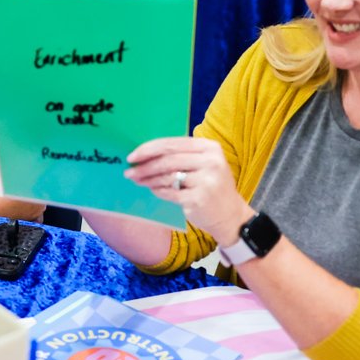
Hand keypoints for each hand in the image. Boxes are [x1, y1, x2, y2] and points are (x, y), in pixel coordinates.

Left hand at [125, 137, 252, 243]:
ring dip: (148, 179)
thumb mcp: (204, 164)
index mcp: (209, 148)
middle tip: (129, 171)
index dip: (149, 149)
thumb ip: (180, 156)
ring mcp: (206, 181)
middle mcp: (210, 162)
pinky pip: (170, 193)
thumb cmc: (211, 186)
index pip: (172, 143)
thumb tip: (145, 154)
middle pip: (168, 160)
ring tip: (137, 181)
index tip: (132, 155)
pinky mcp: (199, 198)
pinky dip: (159, 191)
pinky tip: (153, 190)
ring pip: (168, 177)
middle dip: (145, 166)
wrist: (230, 215)